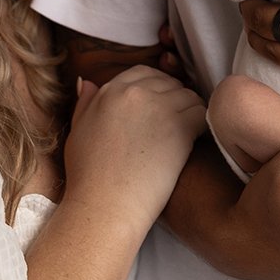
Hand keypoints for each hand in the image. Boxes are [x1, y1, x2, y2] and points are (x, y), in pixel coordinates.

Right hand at [64, 66, 205, 231]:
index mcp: (110, 91)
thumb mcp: (77, 133)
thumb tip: (87, 81)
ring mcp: (159, 107)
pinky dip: (202, 124)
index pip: (143, 73)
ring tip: (186, 133)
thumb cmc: (87, 177)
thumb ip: (85, 104)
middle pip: (169, 82)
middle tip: (173, 123)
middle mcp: (135, 92)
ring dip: (189, 111)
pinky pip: (202, 113)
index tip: (158, 107)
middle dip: (173, 99)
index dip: (155, 88)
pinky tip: (194, 140)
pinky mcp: (179, 127)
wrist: (104, 206)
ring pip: (188, 96)